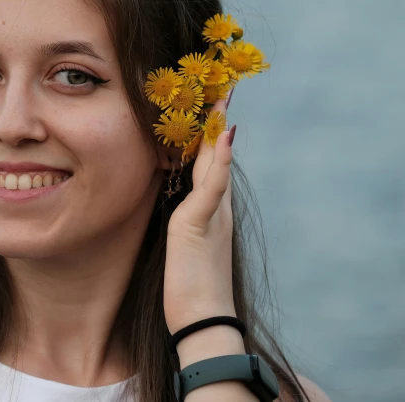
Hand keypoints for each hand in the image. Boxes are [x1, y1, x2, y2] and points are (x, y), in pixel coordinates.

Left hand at [163, 96, 236, 334]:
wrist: (204, 323)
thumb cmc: (191, 288)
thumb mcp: (186, 245)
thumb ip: (186, 218)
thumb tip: (180, 204)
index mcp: (208, 207)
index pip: (209, 158)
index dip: (208, 129)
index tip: (206, 99)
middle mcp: (216, 205)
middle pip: (217, 151)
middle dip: (216, 115)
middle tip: (220, 80)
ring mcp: (212, 213)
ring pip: (217, 160)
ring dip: (218, 126)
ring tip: (222, 92)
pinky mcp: (201, 225)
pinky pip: (212, 186)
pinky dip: (220, 160)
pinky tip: (223, 135)